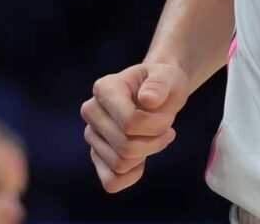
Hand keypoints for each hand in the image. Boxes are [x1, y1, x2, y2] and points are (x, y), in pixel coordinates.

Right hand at [81, 62, 188, 192]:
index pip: (130, 124)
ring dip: (147, 153)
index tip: (168, 116)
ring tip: (156, 137)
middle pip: (126, 147)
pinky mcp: (97, 155)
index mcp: (104, 88)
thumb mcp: (168, 77)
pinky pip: (111, 182)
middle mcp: (91, 111)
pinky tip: (143, 160)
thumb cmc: (162, 83)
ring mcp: (92, 134)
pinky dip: (131, 176)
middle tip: (166, 128)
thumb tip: (147, 99)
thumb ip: (159, 84)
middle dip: (155, 141)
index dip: (157, 126)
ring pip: (121, 164)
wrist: (157, 94)